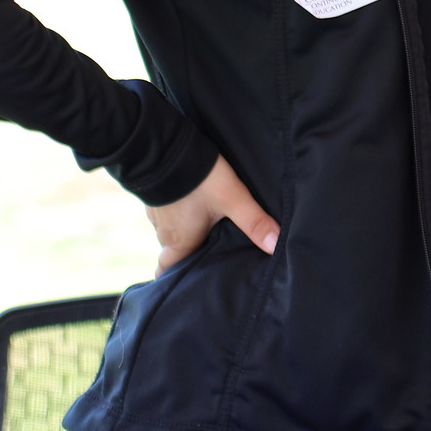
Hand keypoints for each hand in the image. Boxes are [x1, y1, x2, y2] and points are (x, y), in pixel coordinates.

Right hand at [145, 154, 279, 274]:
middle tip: (206, 254)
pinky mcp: (155, 195)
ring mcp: (157, 213)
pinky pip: (167, 212)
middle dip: (187, 254)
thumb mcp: (233, 200)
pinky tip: (192, 203)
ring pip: (170, 230)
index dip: (173, 278)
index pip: (167, 270)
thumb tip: (275, 246)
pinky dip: (178, 212)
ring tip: (204, 228)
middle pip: (173, 250)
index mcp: (179, 241)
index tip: (184, 283)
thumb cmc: (199, 179)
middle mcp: (164, 231)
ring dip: (184, 231)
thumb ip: (255, 222)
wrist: (167, 147)